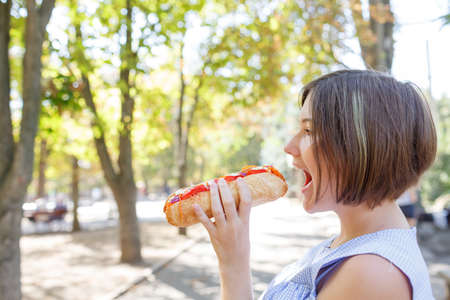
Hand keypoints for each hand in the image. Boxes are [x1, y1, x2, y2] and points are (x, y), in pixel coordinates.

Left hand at [194, 177, 252, 298]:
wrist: (235, 261)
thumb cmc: (241, 241)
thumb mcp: (245, 227)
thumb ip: (241, 214)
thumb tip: (234, 196)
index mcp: (245, 222)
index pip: (246, 202)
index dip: (243, 189)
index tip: (239, 179)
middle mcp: (235, 225)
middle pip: (229, 203)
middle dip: (224, 189)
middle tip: (220, 180)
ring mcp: (224, 230)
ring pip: (217, 210)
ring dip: (213, 196)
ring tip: (211, 185)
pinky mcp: (214, 235)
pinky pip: (206, 222)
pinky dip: (200, 213)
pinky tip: (195, 205)